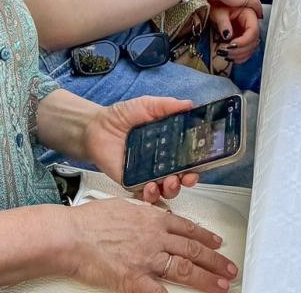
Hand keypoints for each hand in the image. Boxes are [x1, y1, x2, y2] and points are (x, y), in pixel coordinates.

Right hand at [60, 195, 236, 292]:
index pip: (188, 228)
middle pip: (192, 249)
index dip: (206, 237)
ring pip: (183, 268)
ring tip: (220, 285)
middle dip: (215, 261)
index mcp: (153, 218)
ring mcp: (146, 259)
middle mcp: (155, 238)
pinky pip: (158, 292)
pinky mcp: (133, 279)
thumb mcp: (125, 206)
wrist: (71, 236)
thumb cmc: (91, 221)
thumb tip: (156, 215)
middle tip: (229, 269)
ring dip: (205, 279)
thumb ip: (144, 213)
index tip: (217, 243)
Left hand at [76, 96, 204, 202]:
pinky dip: (151, 195)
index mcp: (168, 144)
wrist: (95, 128)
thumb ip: (167, 106)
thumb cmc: (120, 117)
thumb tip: (188, 104)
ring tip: (169, 181)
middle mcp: (161, 161)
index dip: (198, 160)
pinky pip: (146, 195)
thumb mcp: (146, 105)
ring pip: (167, 189)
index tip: (204, 161)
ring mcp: (147, 174)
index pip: (188, 155)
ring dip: (172, 188)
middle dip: (189, 179)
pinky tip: (151, 187)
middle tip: (188, 176)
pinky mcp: (133, 183)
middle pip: (182, 176)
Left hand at [208, 2, 261, 63]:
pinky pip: (246, 51)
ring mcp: (248, 32)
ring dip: (239, 55)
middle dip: (240, 50)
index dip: (244, 41)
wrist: (215, 2)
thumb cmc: (217, 4)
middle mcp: (251, 24)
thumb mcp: (218, 11)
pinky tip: (229, 56)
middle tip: (224, 51)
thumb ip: (223, 23)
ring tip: (224, 53)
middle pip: (253, 41)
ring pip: (251, 48)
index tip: (231, 45)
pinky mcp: (243, 39)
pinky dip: (239, 56)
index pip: (253, 30)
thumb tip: (227, 35)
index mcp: (249, 14)